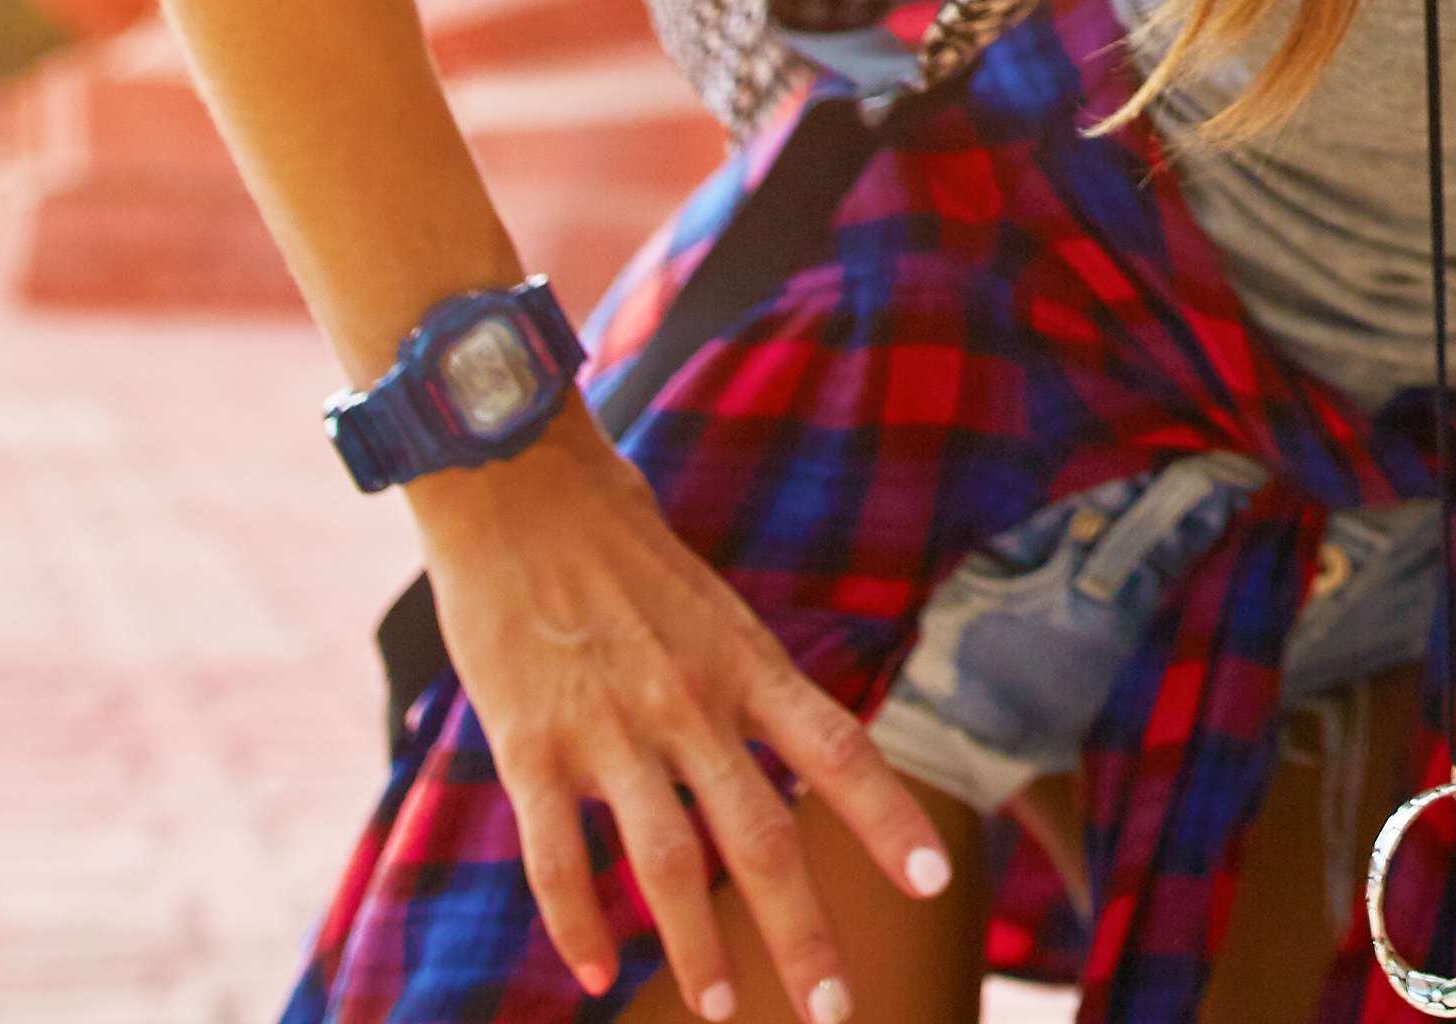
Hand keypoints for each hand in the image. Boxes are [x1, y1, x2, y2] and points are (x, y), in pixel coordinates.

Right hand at [408, 431, 953, 1015]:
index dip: (891, 817)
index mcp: (744, 663)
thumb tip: (791, 757)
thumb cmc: (622, 544)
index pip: (838, 750)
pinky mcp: (528, 743)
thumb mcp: (712, 607)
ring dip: (696, 948)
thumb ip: (744, 687)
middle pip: (760, 837)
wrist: (518, 484)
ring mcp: (608, 727)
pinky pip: (556, 856)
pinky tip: (596, 974)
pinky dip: (576, 922)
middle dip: (803, 933)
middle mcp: (689, 702)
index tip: (937, 880)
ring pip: (665, 864)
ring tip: (723, 1009)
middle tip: (838, 1010)